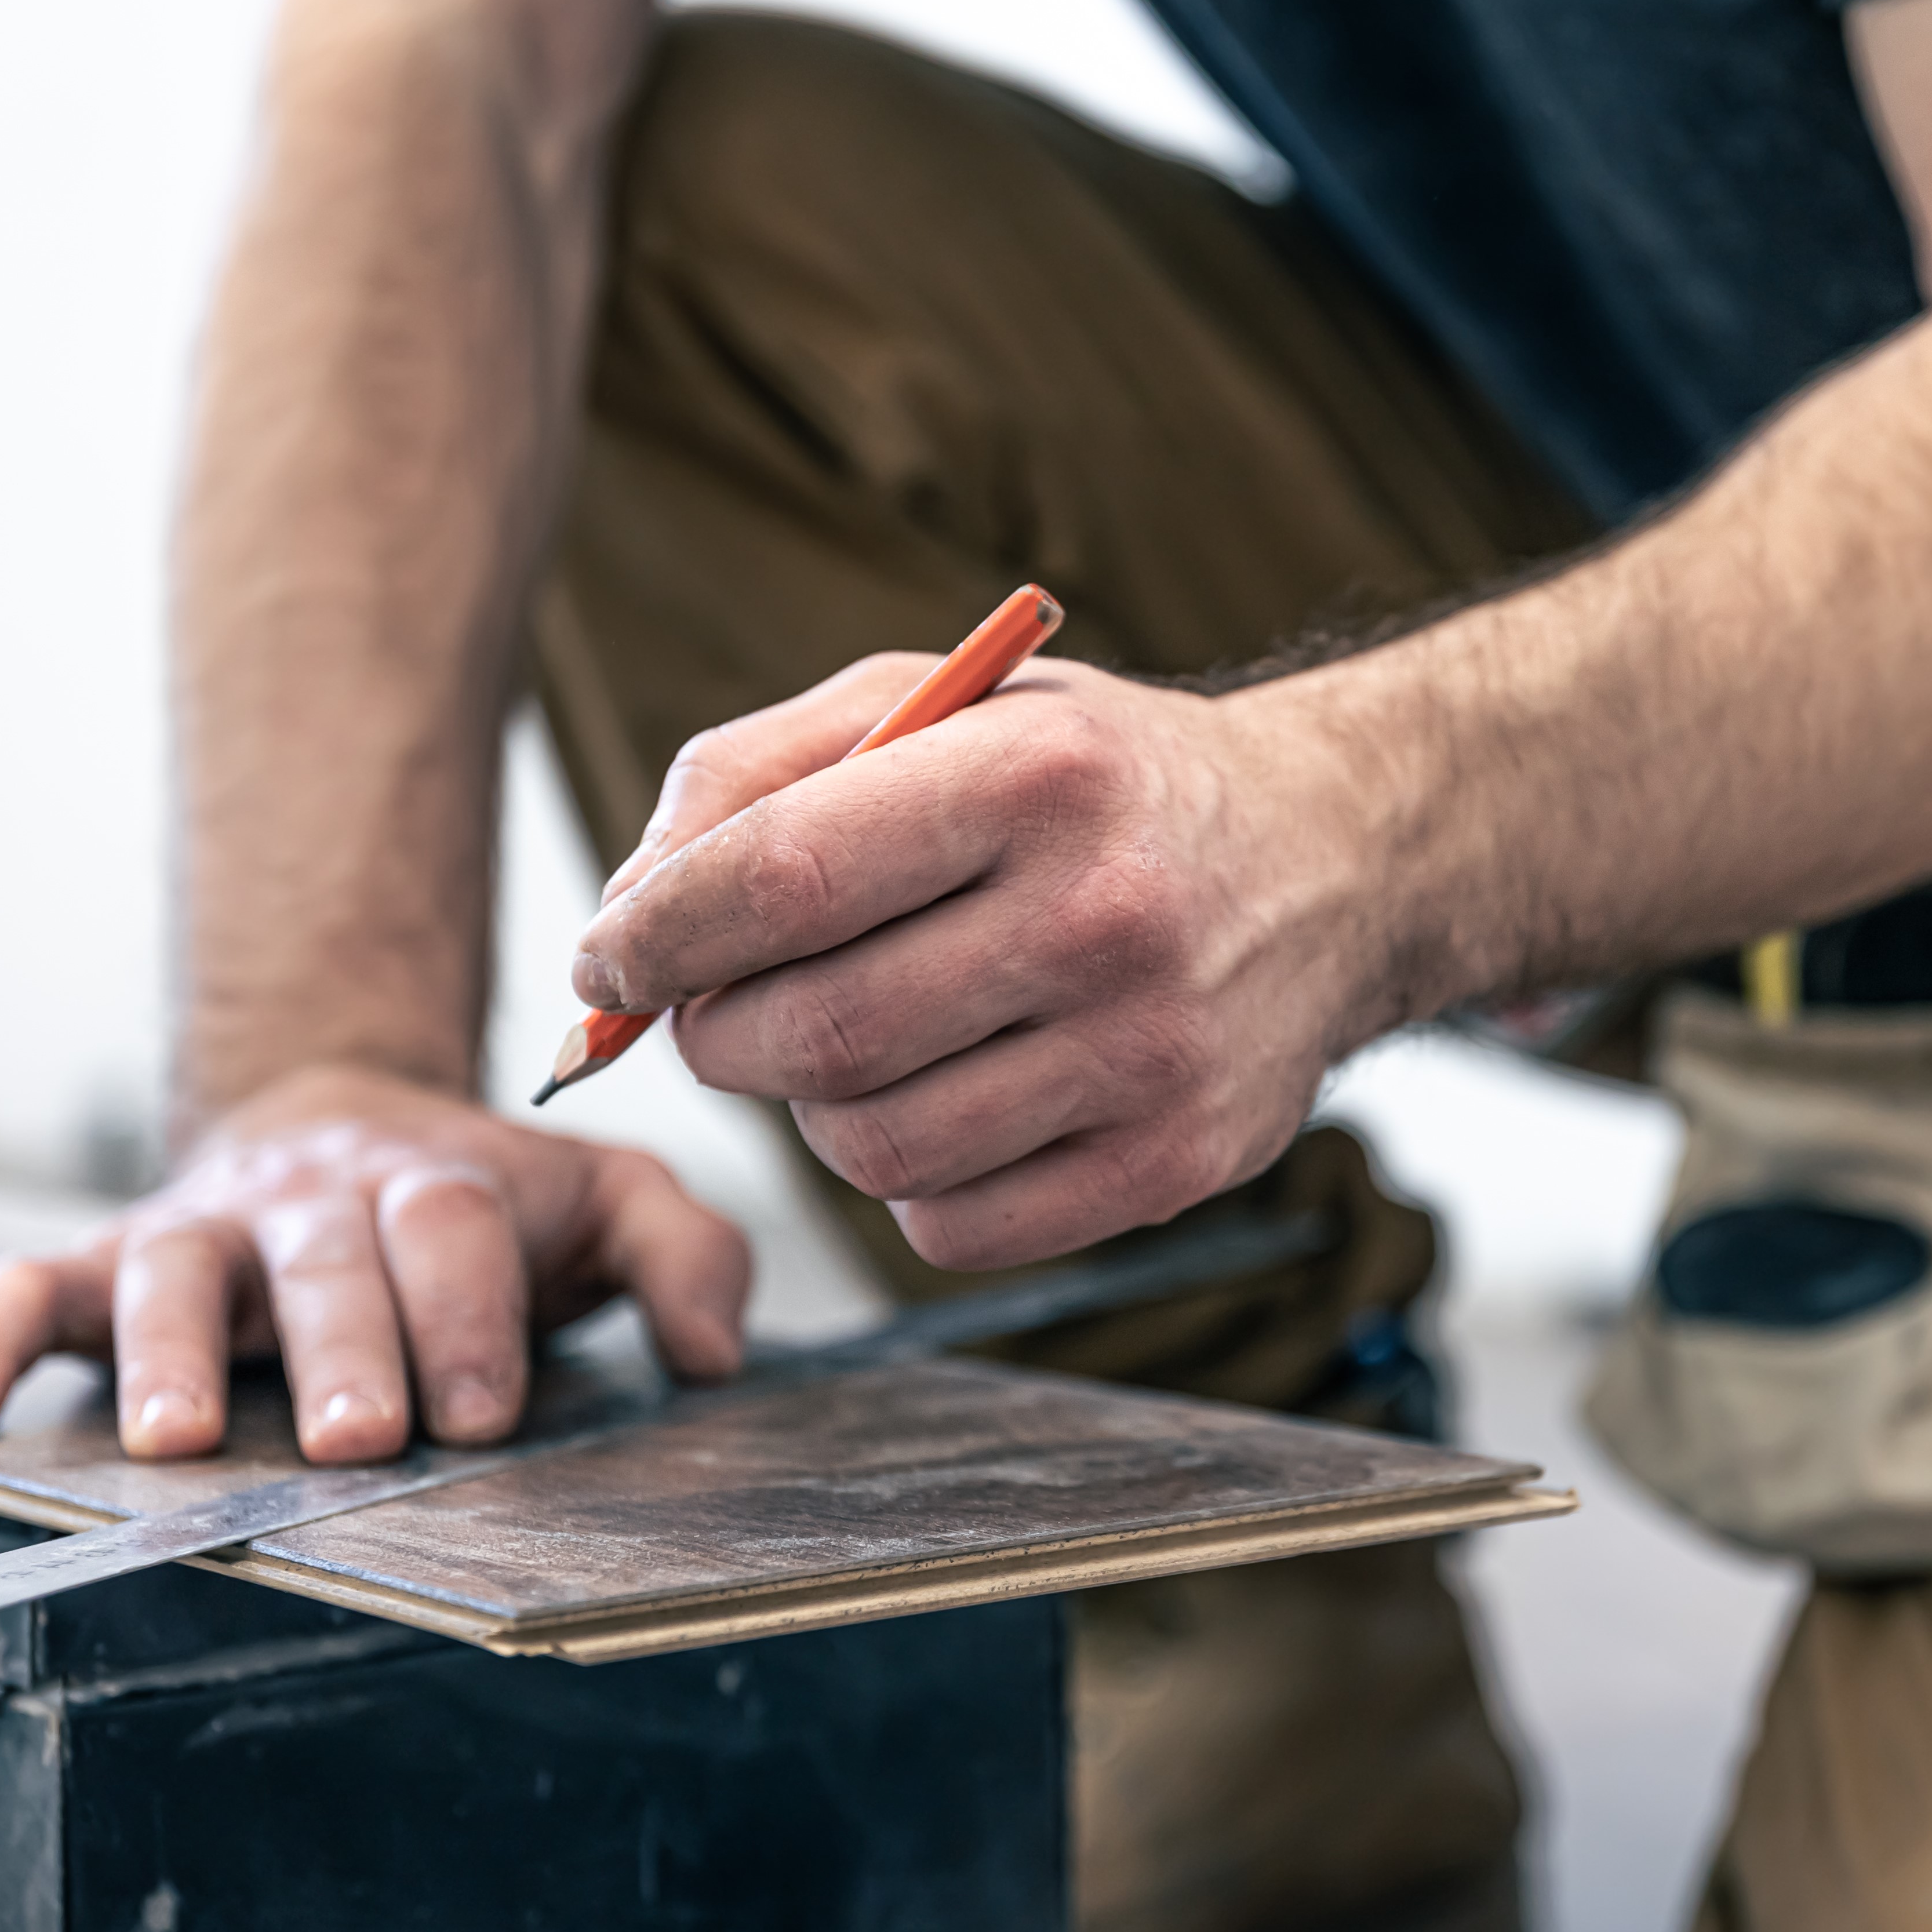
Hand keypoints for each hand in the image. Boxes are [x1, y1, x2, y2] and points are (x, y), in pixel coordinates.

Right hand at [0, 1065, 750, 1461]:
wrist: (353, 1117)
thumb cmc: (494, 1202)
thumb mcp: (611, 1201)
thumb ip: (687, 1252)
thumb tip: (715, 1353)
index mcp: (440, 1186)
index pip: (455, 1233)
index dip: (470, 1316)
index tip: (483, 1412)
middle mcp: (315, 1203)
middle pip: (325, 1260)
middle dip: (342, 1348)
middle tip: (357, 1437)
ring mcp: (206, 1230)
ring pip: (178, 1275)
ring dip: (173, 1356)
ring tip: (178, 1443)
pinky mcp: (110, 1261)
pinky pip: (31, 1287)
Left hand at [573, 653, 1386, 1269]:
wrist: (1326, 860)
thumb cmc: (1085, 781)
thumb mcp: (930, 705)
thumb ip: (750, 777)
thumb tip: (619, 924)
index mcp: (1036, 772)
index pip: (783, 878)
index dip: (655, 937)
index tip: (605, 959)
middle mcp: (1107, 913)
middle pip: (814, 1034)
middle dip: (719, 1035)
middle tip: (724, 1009)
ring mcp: (1152, 1053)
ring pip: (871, 1147)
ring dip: (814, 1111)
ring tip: (857, 1042)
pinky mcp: (1176, 1163)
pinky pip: (950, 1226)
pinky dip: (909, 1182)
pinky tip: (953, 1099)